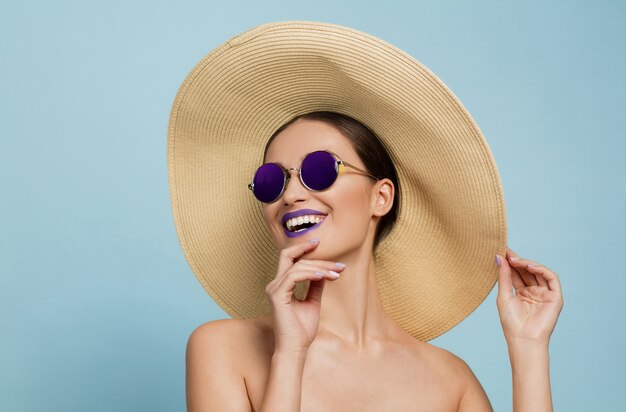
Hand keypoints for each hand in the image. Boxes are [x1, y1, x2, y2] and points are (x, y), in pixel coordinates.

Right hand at [264, 239, 344, 353]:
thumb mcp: (313, 303)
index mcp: (281, 285)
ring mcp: (274, 289)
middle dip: (314, 255)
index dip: (303, 249)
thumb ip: (315, 286)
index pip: (290, 259)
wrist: (296, 349)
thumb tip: (324, 272)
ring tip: (336, 274)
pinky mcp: (277, 295)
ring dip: (319, 268)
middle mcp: (275, 284)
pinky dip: (310, 274)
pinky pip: (294, 276)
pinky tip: (324, 276)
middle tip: (337, 264)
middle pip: (291, 256)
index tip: (320, 243)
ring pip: (297, 266)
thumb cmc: (302, 330)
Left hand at [496, 247, 563, 346]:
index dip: (509, 262)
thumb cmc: (511, 322)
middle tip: (506, 251)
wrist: (523, 339)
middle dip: (517, 260)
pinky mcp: (555, 297)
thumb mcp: (504, 296)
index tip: (501, 251)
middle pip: (526, 271)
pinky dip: (541, 270)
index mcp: (522, 293)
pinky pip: (551, 278)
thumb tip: (499, 258)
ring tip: (514, 259)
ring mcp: (545, 294)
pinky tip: (529, 266)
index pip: (516, 273)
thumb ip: (503, 277)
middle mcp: (534, 292)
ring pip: (538, 272)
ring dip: (527, 263)